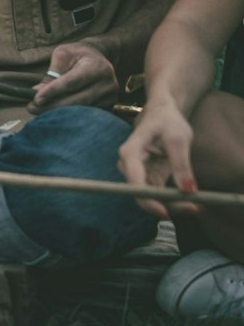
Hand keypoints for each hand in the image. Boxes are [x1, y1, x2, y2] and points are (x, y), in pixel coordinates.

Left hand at [29, 42, 117, 112]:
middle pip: (76, 100)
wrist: (99, 58)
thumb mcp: (63, 54)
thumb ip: (52, 72)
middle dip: (51, 105)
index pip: (72, 82)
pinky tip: (52, 112)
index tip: (36, 99)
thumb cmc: (78, 55)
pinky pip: (83, 114)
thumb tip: (37, 92)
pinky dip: (66, 115)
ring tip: (38, 110)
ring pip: (79, 110)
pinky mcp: (107, 107)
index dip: (53, 91)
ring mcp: (110, 97)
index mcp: (97, 67)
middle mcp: (107, 84)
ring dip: (56, 112)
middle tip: (31, 108)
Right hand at [118, 102, 198, 220]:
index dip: (148, 200)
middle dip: (165, 205)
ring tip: (196, 206)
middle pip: (141, 193)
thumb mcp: (178, 139)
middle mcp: (129, 165)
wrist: (162, 113)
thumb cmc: (167, 121)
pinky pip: (159, 192)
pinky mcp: (149, 176)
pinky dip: (174, 198)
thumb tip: (188, 190)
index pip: (134, 182)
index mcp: (130, 153)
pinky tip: (191, 201)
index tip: (165, 212)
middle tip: (193, 209)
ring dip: (172, 204)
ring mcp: (138, 172)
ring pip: (151, 196)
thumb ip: (181, 165)